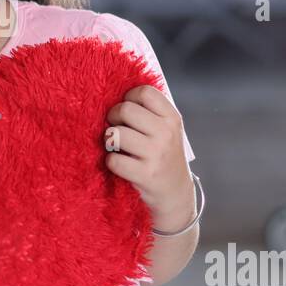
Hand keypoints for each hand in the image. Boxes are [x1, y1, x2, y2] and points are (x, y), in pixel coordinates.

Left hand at [103, 86, 194, 230]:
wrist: (175, 193)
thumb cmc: (164, 156)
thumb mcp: (167, 130)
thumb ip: (150, 112)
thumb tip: (116, 92)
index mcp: (172, 118)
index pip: (145, 92)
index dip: (129, 98)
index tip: (127, 110)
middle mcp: (166, 134)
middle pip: (126, 109)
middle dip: (114, 117)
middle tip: (116, 128)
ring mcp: (156, 154)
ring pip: (116, 133)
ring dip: (110, 140)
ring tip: (117, 146)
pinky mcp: (145, 175)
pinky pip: (114, 159)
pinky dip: (111, 161)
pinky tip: (120, 164)